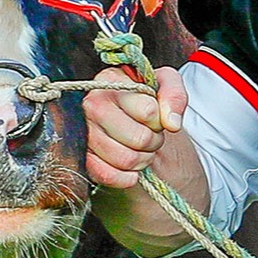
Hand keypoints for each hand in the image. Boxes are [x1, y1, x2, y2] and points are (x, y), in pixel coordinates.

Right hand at [82, 64, 186, 192]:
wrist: (129, 119)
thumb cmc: (145, 99)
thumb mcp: (165, 84)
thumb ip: (175, 95)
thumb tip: (172, 123)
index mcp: (110, 79)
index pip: (148, 111)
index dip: (159, 120)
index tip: (154, 117)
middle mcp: (91, 104)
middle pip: (139, 138)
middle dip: (153, 142)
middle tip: (151, 136)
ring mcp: (84, 132)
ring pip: (126, 159)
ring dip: (142, 160)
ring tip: (142, 150)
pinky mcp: (82, 157)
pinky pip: (107, 175)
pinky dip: (126, 178)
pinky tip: (132, 171)